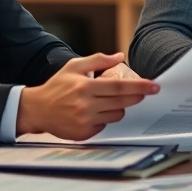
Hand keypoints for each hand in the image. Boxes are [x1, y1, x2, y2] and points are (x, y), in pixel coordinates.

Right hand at [17, 53, 158, 140]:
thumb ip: (98, 60)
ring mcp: (85, 121)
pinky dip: (104, 118)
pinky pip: (105, 125)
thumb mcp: (74, 67)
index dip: (139, 87)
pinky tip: (94, 113)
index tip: (154, 87)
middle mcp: (86, 105)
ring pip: (116, 115)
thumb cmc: (57, 86)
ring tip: (105, 101)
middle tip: (143, 93)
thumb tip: (120, 57)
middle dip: (136, 97)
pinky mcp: (84, 134)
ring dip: (117, 107)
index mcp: (85, 87)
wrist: (37, 109)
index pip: (119, 87)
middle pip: (122, 102)